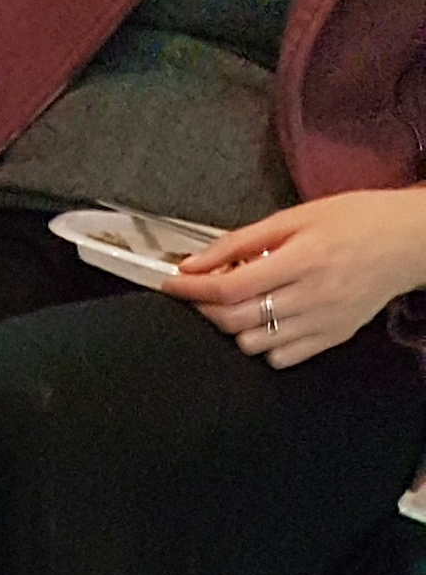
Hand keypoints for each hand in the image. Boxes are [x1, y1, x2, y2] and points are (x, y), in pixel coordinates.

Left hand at [168, 189, 425, 368]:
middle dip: (206, 309)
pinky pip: (280, 359)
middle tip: (201, 293)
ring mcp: (324, 322)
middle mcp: (314, 295)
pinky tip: (268, 320)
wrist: (411, 240)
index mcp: (305, 257)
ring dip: (233, 327)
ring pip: (252, 344)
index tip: (173, 284)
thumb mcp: (298, 216)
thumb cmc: (357, 220)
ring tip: (240, 303)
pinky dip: (263, 344)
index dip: (192, 289)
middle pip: (235, 320)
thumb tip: (193, 263)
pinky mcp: (332, 338)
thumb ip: (241, 241)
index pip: (231, 287)